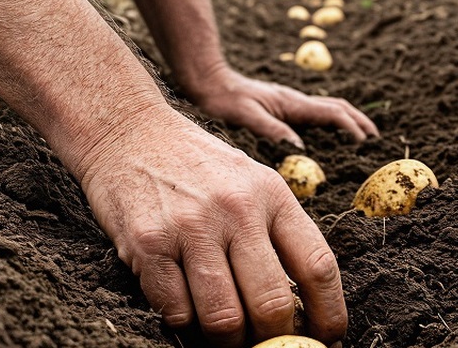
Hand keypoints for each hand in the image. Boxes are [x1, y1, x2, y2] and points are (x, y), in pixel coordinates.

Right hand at [81, 108, 347, 347]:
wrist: (128, 131)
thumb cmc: (195, 165)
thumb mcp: (250, 181)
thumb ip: (275, 234)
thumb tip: (301, 308)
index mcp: (272, 194)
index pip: (318, 266)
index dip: (329, 315)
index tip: (328, 340)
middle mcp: (236, 208)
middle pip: (271, 303)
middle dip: (272, 339)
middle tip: (265, 344)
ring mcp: (191, 226)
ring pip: (223, 318)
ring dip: (226, 339)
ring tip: (223, 331)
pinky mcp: (148, 243)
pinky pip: (176, 311)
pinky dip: (183, 321)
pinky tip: (183, 304)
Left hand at [183, 67, 379, 146]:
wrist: (208, 81)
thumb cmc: (223, 100)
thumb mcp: (244, 117)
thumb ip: (270, 129)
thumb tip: (298, 146)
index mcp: (291, 103)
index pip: (330, 113)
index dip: (350, 127)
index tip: (364, 142)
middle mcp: (294, 101)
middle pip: (336, 107)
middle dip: (358, 121)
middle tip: (375, 139)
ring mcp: (290, 102)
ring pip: (328, 108)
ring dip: (348, 119)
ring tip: (362, 135)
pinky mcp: (283, 106)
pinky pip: (315, 113)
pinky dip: (332, 121)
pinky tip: (330, 133)